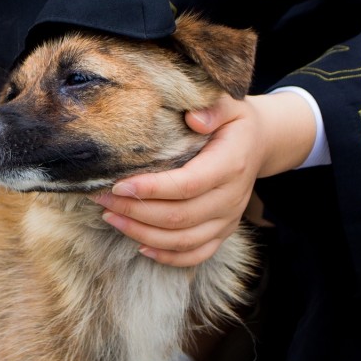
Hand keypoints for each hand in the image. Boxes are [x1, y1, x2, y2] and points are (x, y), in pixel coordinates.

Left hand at [91, 92, 316, 266]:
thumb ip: (213, 108)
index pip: (188, 185)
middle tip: (101, 197)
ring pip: (183, 240)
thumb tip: (192, 118)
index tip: (118, 184)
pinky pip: (197, 254)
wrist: (260, 143)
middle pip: (179, 216)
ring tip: (110, 216)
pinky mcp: (224, 232)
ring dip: (142, 233)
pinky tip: (139, 246)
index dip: (152, 189)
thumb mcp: (230, 103)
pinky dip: (168, 257)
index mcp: (231, 164)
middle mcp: (231, 197)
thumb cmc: (234, 121)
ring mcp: (228, 219)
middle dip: (135, 211)